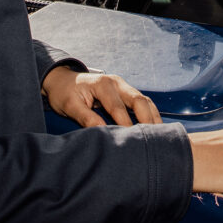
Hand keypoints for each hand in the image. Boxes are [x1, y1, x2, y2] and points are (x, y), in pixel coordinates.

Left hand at [41, 66, 161, 127]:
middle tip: (151, 138)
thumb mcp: (69, 106)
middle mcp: (116, 82)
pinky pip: (142, 102)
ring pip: (144, 100)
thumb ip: (86, 118)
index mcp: (102, 84)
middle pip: (139, 100)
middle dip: (147, 119)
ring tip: (159, 135)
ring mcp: (123, 86)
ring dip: (153, 117)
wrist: (63, 81)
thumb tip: (102, 131)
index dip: (125, 125)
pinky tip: (154, 128)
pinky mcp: (125, 92)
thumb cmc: (64, 93)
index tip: (129, 141)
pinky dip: (150, 114)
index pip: (118, 107)